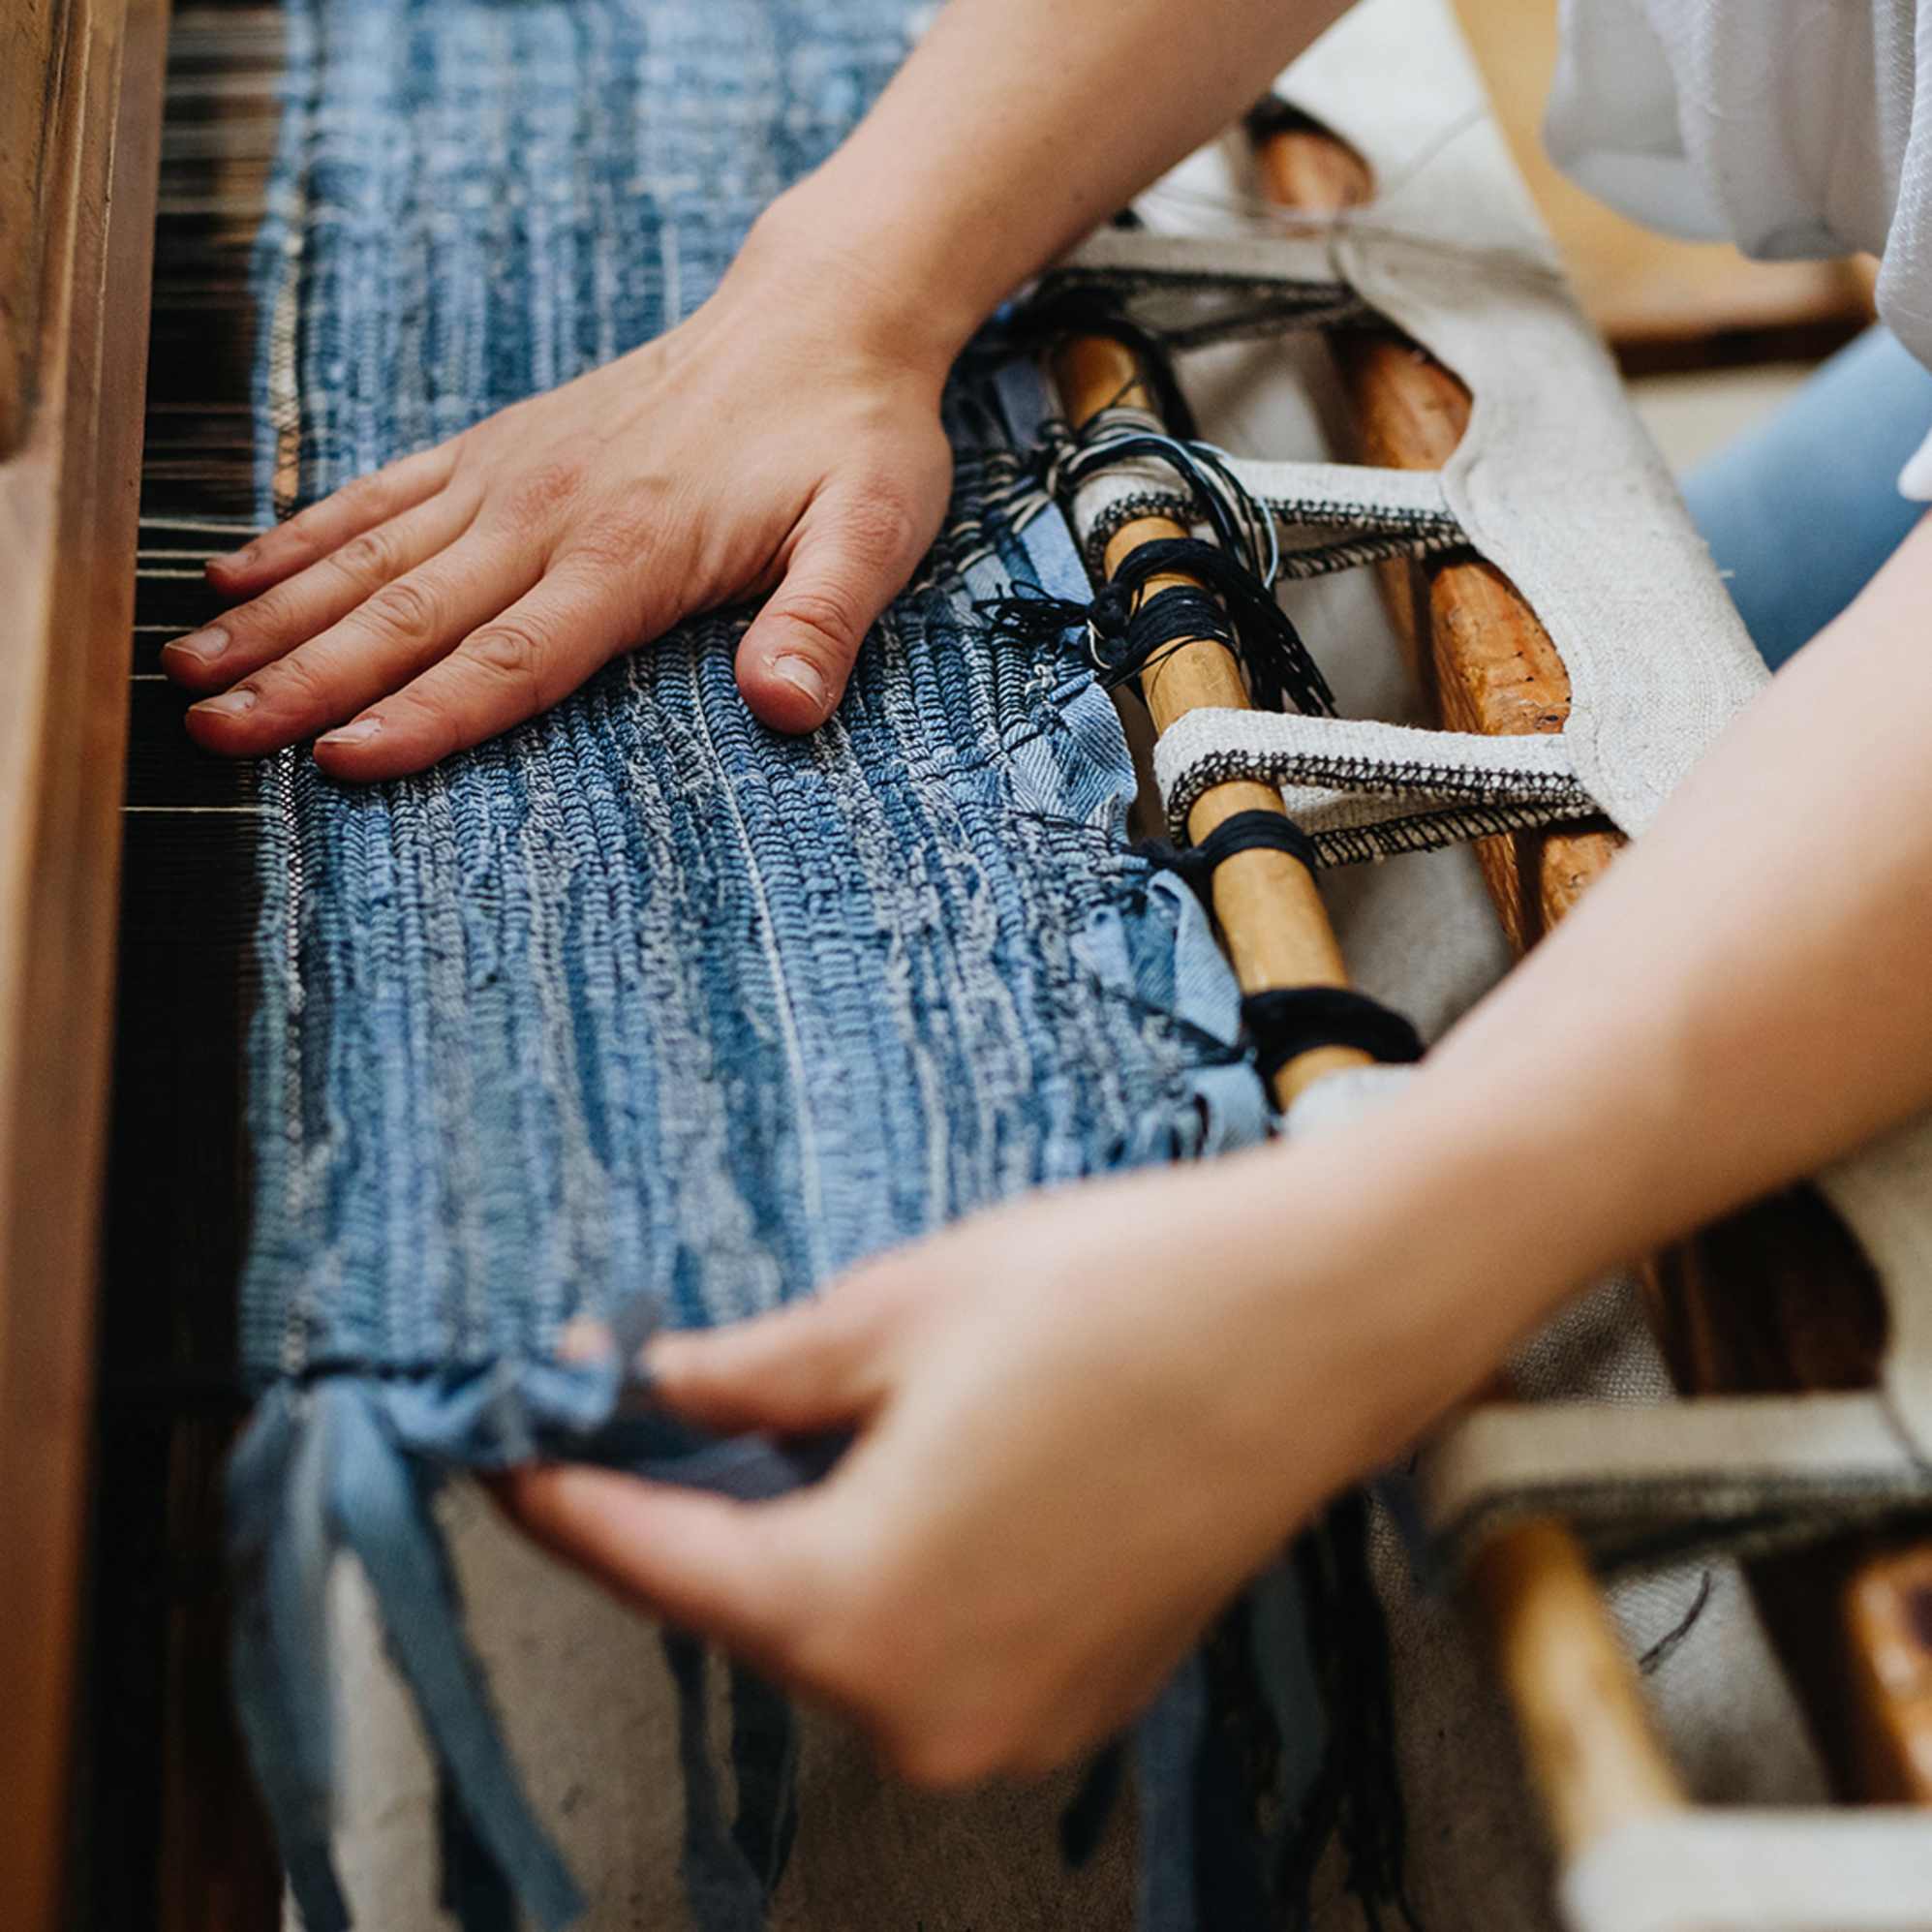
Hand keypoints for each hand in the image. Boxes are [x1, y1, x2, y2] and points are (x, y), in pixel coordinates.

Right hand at [162, 211, 956, 778]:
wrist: (820, 318)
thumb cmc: (854, 441)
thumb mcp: (871, 534)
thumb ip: (821, 620)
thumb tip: (784, 709)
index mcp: (632, 553)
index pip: (514, 656)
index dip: (428, 715)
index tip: (338, 762)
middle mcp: (551, 512)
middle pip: (412, 614)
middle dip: (307, 679)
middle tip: (210, 736)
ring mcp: (514, 473)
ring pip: (375, 557)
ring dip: (280, 615)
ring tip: (189, 669)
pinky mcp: (502, 448)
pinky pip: (385, 494)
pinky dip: (309, 533)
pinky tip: (241, 572)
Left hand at [496, 1145, 1484, 1786]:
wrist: (1322, 1318)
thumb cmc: (1116, 1299)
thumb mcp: (895, 1311)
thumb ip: (749, 1377)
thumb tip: (650, 1390)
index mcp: (856, 1611)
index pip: (657, 1565)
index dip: (566, 1503)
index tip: (504, 1460)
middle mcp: (926, 1707)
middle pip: (751, 1605)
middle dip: (686, 1509)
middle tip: (633, 1410)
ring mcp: (1016, 1719)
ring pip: (844, 1625)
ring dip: (793, 1534)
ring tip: (768, 1424)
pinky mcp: (1084, 1691)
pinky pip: (933, 1637)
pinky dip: (891, 1564)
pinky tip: (895, 1470)